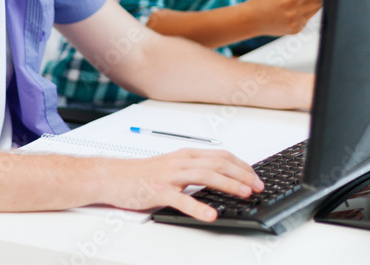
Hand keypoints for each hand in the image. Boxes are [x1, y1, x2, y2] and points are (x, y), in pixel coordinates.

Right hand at [101, 148, 263, 220]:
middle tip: (257, 186)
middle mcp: (180, 161)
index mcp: (186, 155)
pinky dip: (198, 207)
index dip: (242, 165)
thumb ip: (193, 171)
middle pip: (218, 163)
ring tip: (243, 193)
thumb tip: (220, 179)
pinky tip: (210, 214)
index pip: (221, 155)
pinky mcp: (158, 191)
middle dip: (241, 174)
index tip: (256, 177)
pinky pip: (181, 199)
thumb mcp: (172, 167)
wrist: (112, 177)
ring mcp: (169, 175)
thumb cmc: (141, 174)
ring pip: (204, 175)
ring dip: (227, 184)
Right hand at [247, 0, 325, 35]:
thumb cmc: (263, 1)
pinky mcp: (296, 30)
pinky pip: (308, 18)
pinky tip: (297, 9)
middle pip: (318, 0)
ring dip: (315, 2)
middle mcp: (293, 13)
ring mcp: (296, 23)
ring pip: (315, 10)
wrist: (253, 20)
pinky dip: (307, 12)